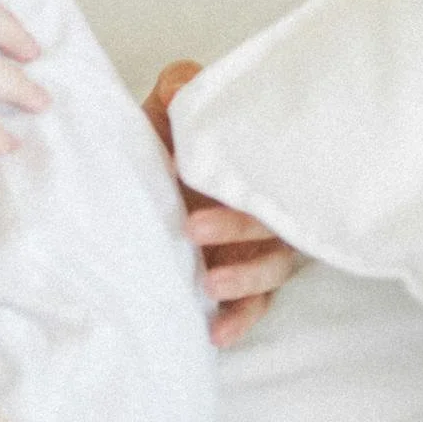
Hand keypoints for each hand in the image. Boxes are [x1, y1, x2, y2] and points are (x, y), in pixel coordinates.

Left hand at [145, 62, 301, 348]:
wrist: (150, 166)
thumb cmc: (170, 135)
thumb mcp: (171, 106)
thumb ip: (179, 87)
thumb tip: (182, 86)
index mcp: (253, 168)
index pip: (270, 176)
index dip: (247, 182)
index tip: (203, 185)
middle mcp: (264, 208)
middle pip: (272, 223)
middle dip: (237, 227)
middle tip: (191, 229)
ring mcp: (258, 246)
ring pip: (271, 269)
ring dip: (244, 279)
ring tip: (208, 286)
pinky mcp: (244, 278)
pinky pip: (256, 306)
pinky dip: (242, 320)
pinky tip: (217, 335)